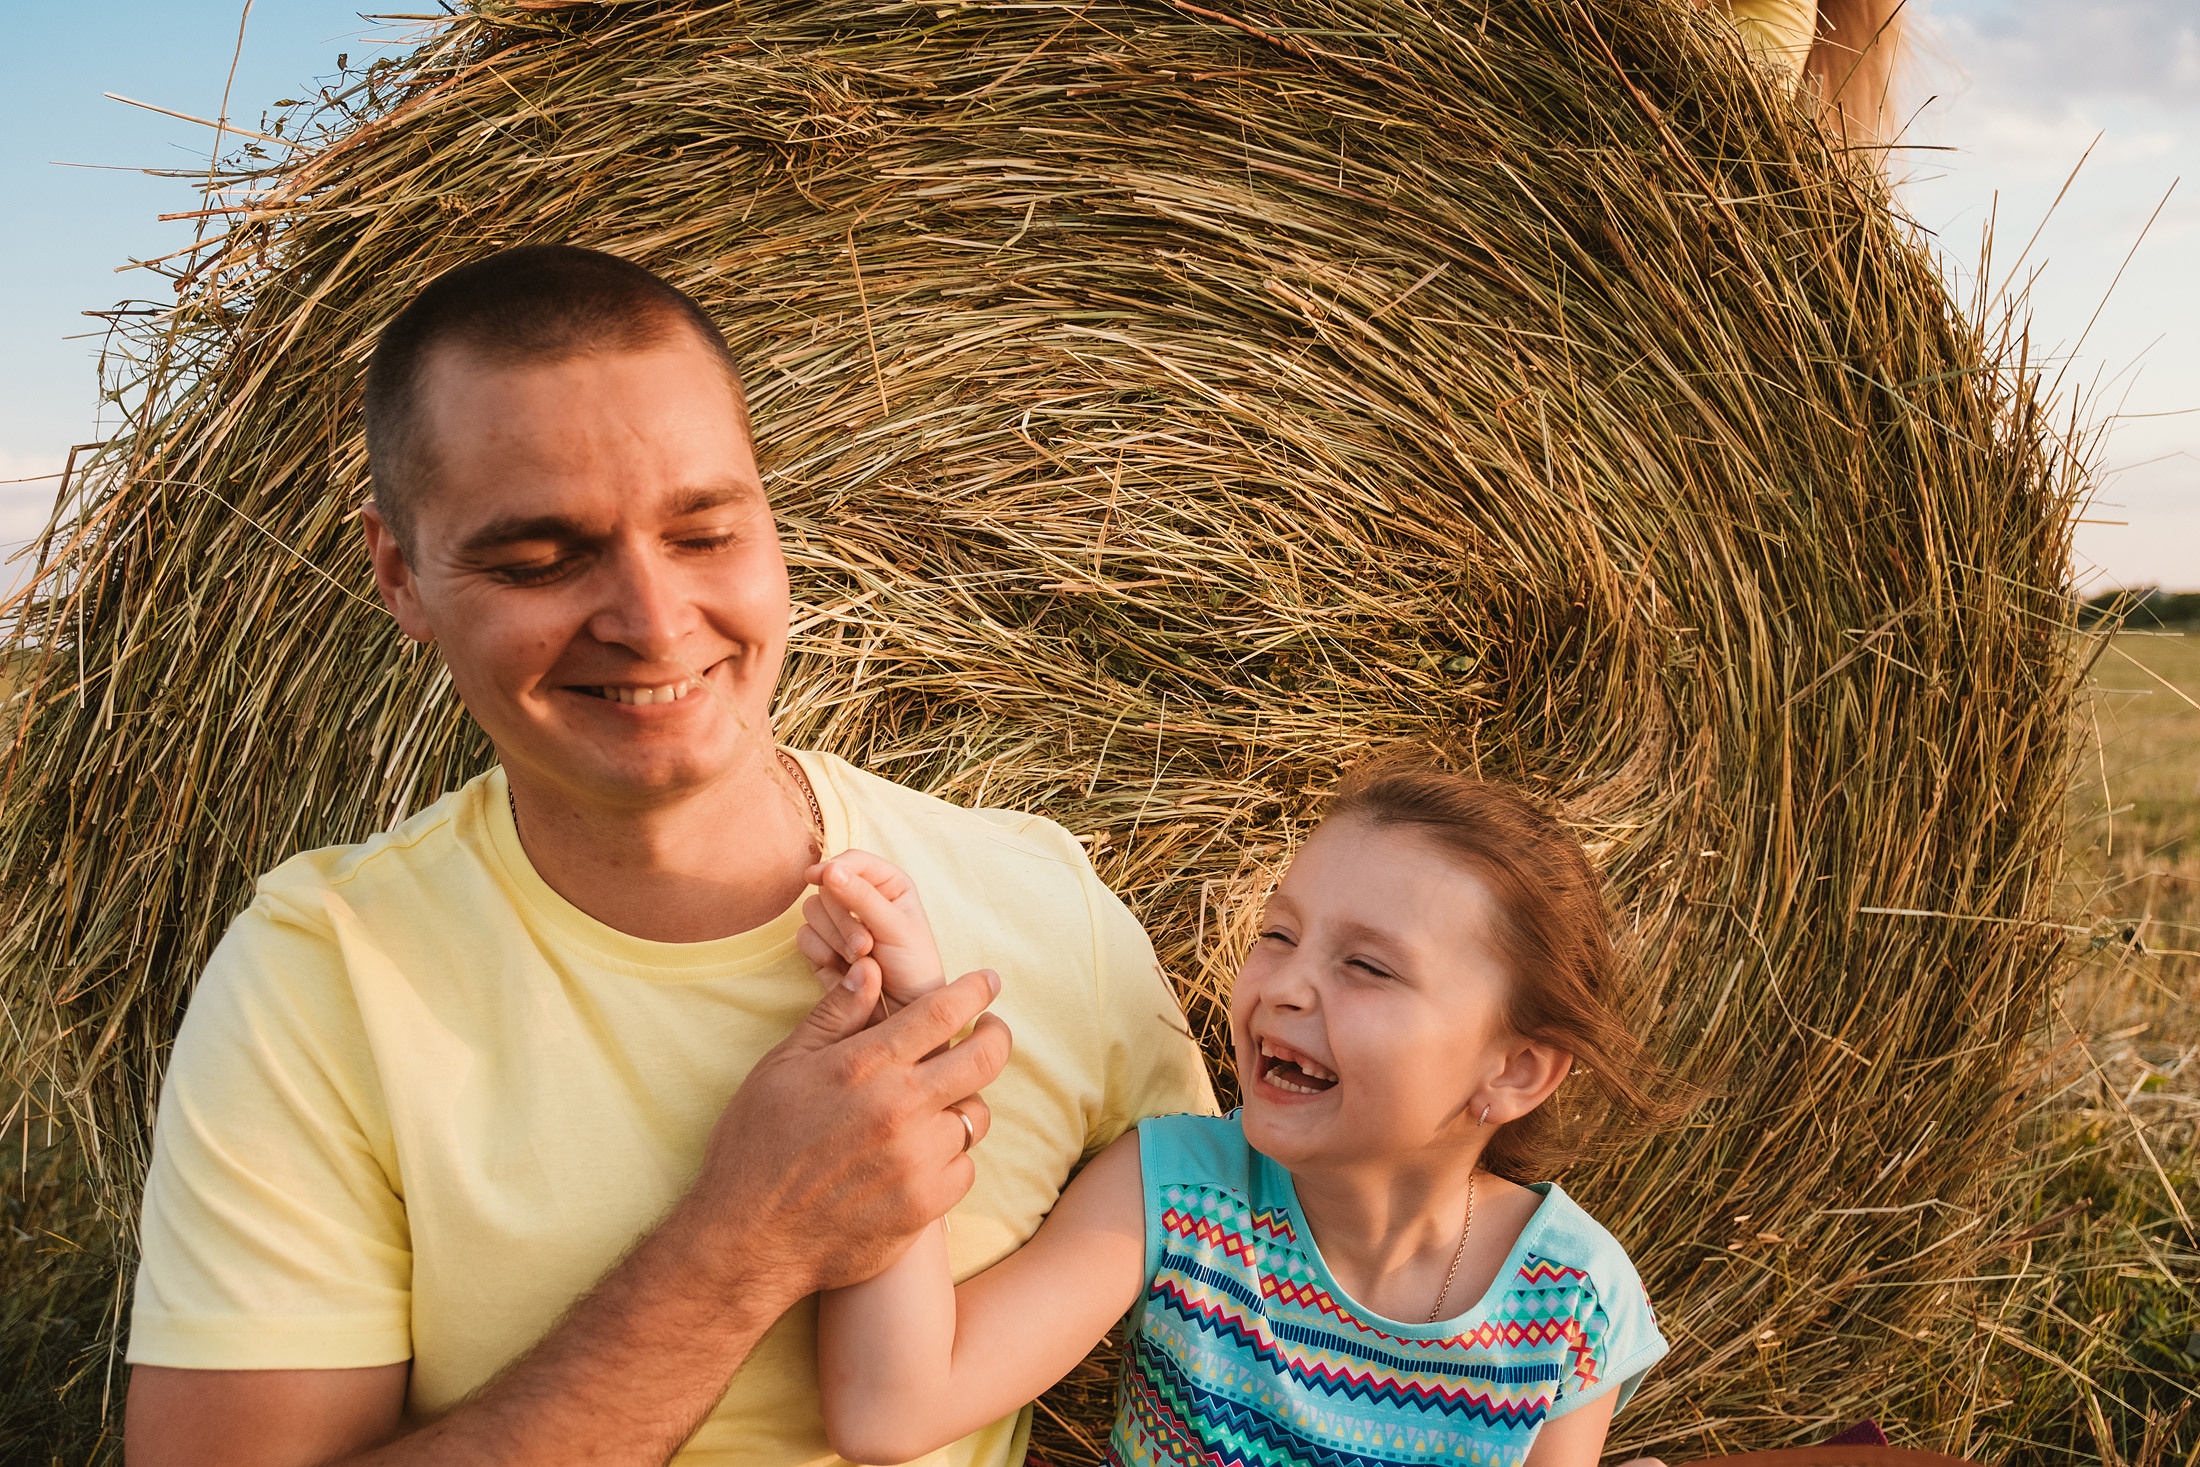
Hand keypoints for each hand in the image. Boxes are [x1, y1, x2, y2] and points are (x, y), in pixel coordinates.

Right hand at [680, 959, 1010, 1296]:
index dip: (975, 990)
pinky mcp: (923, 1206)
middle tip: (990, 1031)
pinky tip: (920, 1157)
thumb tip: (872, 968)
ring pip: (975, 1117)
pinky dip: (950, 1158)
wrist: (746, 1239)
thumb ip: (834, 1016)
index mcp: (864, 1065)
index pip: (942, 1011)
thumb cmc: (755, 1145)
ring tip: (936, 1106)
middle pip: (985, 1059)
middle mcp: (899, 1109)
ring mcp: (916, 1161)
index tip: (988, 982)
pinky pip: (964, 1169)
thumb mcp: (783, 1067)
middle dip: (996, 1036)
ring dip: (962, 1105)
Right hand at [799, 850, 946, 1015]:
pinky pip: (804, 937)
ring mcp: (839, 923)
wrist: (902, 1012)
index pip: (853, 861)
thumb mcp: (895, 928)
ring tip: (860, 959)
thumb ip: (862, 897)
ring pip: (811, 911)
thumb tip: (828, 869)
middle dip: (843, 919)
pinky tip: (842, 968)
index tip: (818, 876)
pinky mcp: (822, 947)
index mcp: (888, 884)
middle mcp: (860, 898)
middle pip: (828, 887)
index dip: (835, 867)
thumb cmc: (913, 967)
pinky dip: (821, 953)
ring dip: (834, 938)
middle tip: (865, 946)